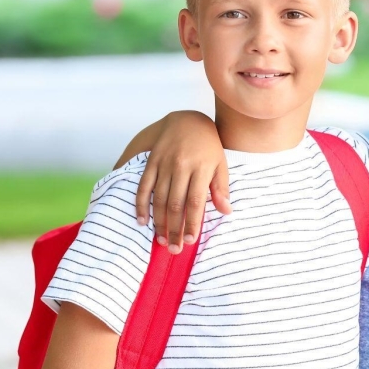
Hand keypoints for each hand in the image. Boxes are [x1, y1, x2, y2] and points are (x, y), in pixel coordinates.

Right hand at [135, 111, 230, 252]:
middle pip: (176, 204)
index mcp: (200, 168)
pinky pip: (143, 186)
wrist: (188, 120)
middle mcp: (180, 166)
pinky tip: (142, 221)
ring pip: (159, 198)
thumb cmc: (208, 146)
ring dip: (159, 222)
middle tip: (174, 249)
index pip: (195, 202)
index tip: (190, 241)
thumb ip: (221, 187)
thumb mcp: (220, 164)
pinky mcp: (151, 162)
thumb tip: (226, 211)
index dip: (192, 223)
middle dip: (175, 229)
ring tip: (161, 240)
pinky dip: (141, 205)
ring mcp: (164, 164)